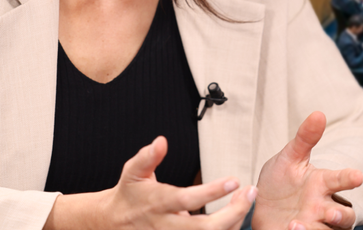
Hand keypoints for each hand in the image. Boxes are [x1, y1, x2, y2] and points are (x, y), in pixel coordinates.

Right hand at [45, 136, 254, 229]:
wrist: (112, 224)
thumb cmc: (129, 195)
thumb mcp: (133, 173)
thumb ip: (147, 157)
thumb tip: (161, 141)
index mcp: (157, 204)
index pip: (186, 200)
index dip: (212, 192)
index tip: (234, 180)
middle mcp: (166, 226)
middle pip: (204, 228)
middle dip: (233, 213)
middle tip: (250, 193)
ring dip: (233, 222)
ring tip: (247, 201)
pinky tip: (236, 216)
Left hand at [254, 112, 362, 229]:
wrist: (259, 207)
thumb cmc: (279, 182)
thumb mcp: (289, 158)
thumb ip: (304, 138)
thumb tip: (318, 113)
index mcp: (322, 184)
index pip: (341, 180)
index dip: (350, 179)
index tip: (358, 176)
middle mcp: (323, 207)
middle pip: (346, 215)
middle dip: (341, 216)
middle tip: (330, 213)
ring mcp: (315, 225)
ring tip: (296, 224)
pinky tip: (289, 229)